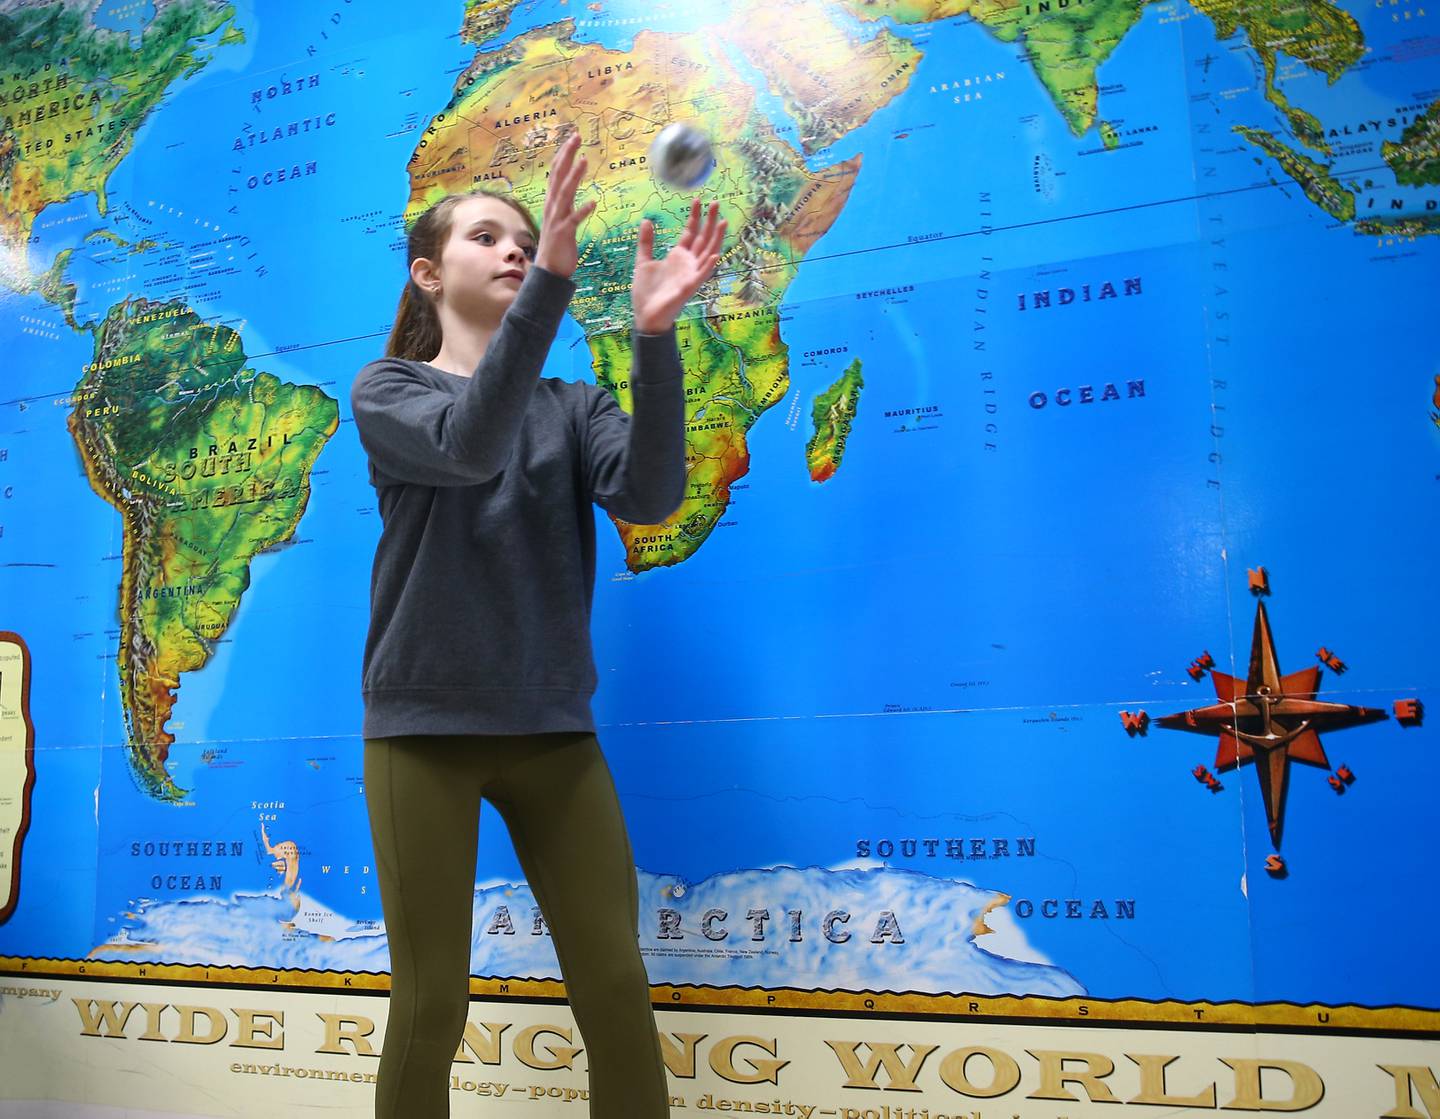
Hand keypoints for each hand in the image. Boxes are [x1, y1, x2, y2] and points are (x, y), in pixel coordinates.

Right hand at [534, 131, 597, 279]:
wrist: (549, 271)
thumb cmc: (557, 244)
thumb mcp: (560, 217)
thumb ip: (565, 201)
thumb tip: (570, 186)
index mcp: (553, 202)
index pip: (556, 171)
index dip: (564, 153)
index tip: (573, 136)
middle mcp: (552, 207)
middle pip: (559, 175)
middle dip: (567, 155)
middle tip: (576, 136)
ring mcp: (557, 219)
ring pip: (565, 194)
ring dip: (574, 177)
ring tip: (584, 160)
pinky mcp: (563, 234)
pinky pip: (574, 220)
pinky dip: (582, 211)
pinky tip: (593, 203)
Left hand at [631, 198, 725, 334]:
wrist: (646, 315)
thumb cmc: (646, 292)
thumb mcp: (643, 262)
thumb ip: (646, 242)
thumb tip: (646, 220)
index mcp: (678, 256)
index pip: (691, 232)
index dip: (695, 216)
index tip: (698, 200)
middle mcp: (688, 263)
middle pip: (703, 238)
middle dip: (710, 220)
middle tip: (716, 202)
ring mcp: (691, 274)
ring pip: (707, 252)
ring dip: (715, 238)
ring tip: (722, 221)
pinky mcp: (689, 287)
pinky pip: (702, 275)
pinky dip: (708, 265)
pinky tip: (715, 254)